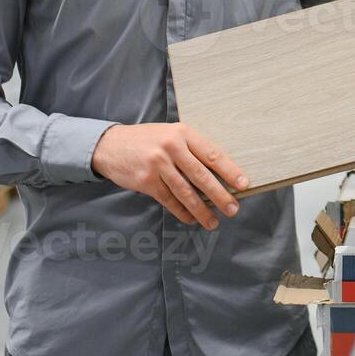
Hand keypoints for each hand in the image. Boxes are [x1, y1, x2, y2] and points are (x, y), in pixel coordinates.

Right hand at [91, 123, 247, 229]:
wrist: (110, 145)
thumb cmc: (148, 140)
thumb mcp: (171, 135)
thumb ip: (191, 149)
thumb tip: (219, 173)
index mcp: (183, 133)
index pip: (212, 154)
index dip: (229, 171)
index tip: (243, 184)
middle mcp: (171, 148)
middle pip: (201, 176)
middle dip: (220, 195)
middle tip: (233, 208)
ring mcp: (158, 165)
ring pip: (185, 192)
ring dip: (201, 210)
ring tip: (213, 222)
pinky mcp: (146, 181)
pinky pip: (169, 200)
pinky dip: (182, 212)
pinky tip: (191, 219)